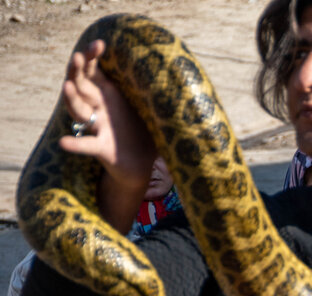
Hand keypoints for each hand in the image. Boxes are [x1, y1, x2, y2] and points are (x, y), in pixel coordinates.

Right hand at [59, 40, 154, 190]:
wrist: (143, 166)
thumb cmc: (144, 133)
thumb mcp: (148, 108)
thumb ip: (152, 89)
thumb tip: (177, 69)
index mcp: (109, 95)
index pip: (94, 70)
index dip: (93, 56)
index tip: (100, 43)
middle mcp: (98, 108)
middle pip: (80, 84)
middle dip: (77, 70)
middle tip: (77, 57)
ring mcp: (98, 128)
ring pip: (78, 110)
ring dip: (71, 98)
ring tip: (67, 86)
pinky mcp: (102, 149)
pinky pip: (86, 145)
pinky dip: (75, 144)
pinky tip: (64, 142)